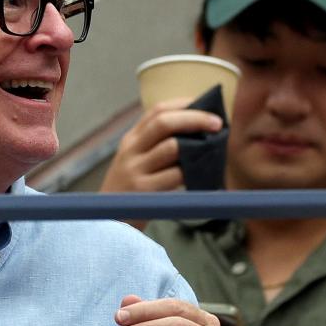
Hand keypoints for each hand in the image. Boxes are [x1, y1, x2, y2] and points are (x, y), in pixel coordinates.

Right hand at [100, 100, 221, 228]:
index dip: (183, 104)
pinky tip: (204, 174)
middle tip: (218, 123)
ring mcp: (136, 170)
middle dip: (195, 118)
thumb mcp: (134, 162)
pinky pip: (176, 176)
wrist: (106, 222)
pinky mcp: (144, 190)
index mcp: (130, 139)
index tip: (205, 103)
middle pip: (164, 122)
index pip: (156, 110)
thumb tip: (198, 132)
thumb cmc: (129, 191)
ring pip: (172, 147)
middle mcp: (131, 151)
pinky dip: (193, 172)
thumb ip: (155, 146)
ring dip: (197, 145)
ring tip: (214, 148)